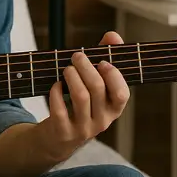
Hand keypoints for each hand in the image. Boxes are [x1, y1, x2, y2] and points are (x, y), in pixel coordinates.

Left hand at [33, 32, 129, 162]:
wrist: (57, 141)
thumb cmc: (78, 106)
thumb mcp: (94, 87)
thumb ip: (104, 59)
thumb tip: (114, 35)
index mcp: (113, 109)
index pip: (122, 94)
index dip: (113, 76)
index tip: (102, 61)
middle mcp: (102, 121)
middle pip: (98, 89)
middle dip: (86, 67)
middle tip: (76, 56)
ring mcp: (83, 129)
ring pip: (81, 97)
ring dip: (72, 77)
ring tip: (66, 68)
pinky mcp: (63, 132)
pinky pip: (59, 109)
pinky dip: (55, 92)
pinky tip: (55, 85)